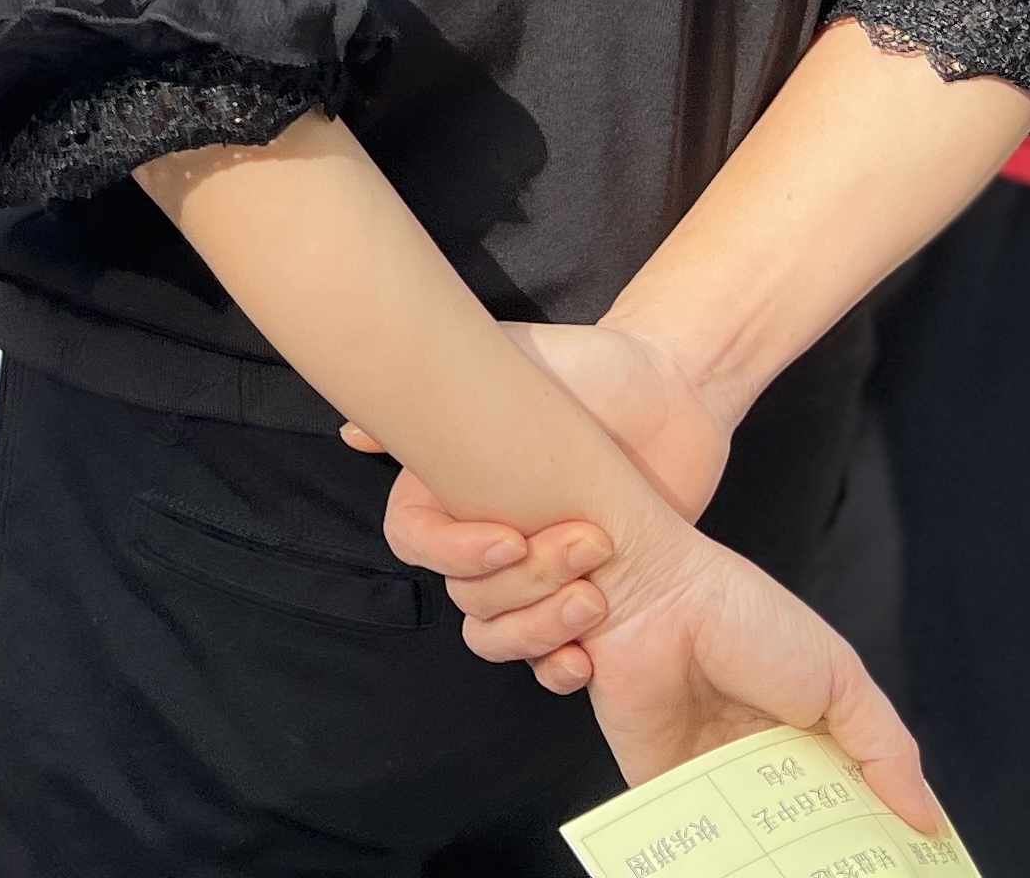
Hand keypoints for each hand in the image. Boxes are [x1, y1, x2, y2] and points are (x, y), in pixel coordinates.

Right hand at [353, 320, 737, 654]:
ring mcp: (535, 573)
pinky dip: (557, 668)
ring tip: (597, 597)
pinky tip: (587, 656)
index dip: (448, 551)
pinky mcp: (583, 604)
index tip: (509, 538)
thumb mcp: (514, 362)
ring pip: (498, 632)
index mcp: (456, 480)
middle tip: (586, 544)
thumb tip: (353, 434)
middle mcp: (487, 530)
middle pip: (463, 592)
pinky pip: (547, 662)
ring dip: (541, 626)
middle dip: (523, 582)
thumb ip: (443, 386)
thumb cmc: (592, 368)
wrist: (676, 393)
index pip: (414, 536)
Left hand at [577, 517, 943, 837]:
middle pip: (801, 830)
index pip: (849, 802)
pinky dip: (710, 855)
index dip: (874, 837)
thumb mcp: (838, 677)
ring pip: (750, 840)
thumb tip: (928, 820)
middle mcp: (759, 755)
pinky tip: (734, 870)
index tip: (901, 869)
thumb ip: (886, 750)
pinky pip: (689, 834)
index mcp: (807, 731)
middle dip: (823, 859)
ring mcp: (710, 770)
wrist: (651, 594)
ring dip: (771, 861)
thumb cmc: (743, 614)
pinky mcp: (659, 780)